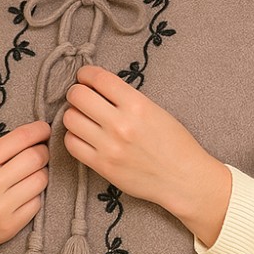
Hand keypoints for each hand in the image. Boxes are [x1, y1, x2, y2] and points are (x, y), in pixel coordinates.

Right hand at [0, 120, 50, 253]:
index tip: (45, 129)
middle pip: (35, 158)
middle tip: (42, 152)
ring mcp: (0, 208)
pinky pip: (37, 203)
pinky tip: (25, 195)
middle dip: (44, 152)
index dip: (38, 130)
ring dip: (42, 174)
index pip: (18, 139)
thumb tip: (37, 137)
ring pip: (41, 180)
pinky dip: (35, 196)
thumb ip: (1, 152)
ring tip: (32, 174)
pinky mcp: (10, 226)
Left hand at [62, 66, 230, 245]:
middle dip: (77, 93)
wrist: (183, 179)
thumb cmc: (175, 144)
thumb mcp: (157, 111)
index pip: (99, 78)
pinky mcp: (102, 166)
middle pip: (78, 96)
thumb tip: (98, 88)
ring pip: (70, 119)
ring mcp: (109, 146)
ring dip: (74, 115)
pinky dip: (74, 137)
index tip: (85, 77)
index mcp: (137, 105)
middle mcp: (121, 124)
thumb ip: (128, 98)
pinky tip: (84, 137)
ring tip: (83, 118)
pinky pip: (72, 144)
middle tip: (81, 97)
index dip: (86, 74)